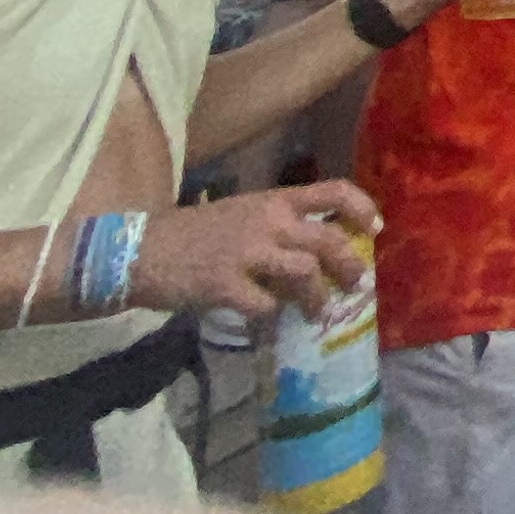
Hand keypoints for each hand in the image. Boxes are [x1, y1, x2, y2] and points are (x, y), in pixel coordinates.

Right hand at [125, 182, 382, 316]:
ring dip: (318, 298)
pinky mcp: (226, 285)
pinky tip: (269, 321)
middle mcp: (266, 222)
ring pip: (305, 274)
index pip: (332, 191)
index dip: (361, 208)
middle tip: (357, 285)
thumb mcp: (240, 216)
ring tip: (320, 313)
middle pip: (328, 241)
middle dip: (350, 266)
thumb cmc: (192, 233)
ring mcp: (247, 253)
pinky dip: (272, 317)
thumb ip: (277, 229)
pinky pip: (266, 306)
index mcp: (272, 200)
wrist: (140, 250)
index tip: (375, 229)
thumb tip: (314, 258)